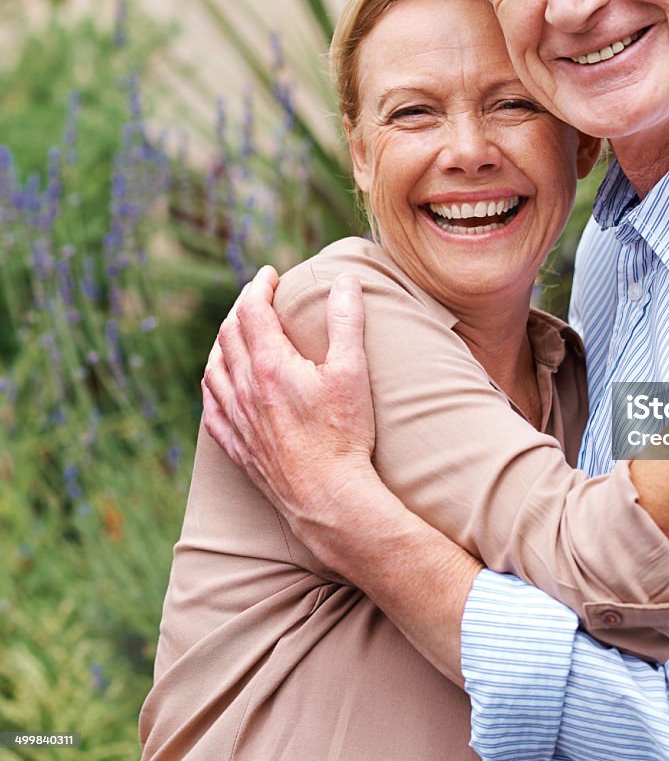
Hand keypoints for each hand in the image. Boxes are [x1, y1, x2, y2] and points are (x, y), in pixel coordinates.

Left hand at [202, 266, 378, 530]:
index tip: (270, 274)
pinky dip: (213, 383)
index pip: (252, 309)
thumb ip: (346, 321)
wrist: (326, 498)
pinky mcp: (236, 445)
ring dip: (223, 342)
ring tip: (236, 331)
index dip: (259, 285)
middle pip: (229, 334)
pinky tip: (220, 384)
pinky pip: (211, 406)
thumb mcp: (352, 371)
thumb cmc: (343, 435)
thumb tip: (345, 280)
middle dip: (242, 307)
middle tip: (258, 297)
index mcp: (270, 364)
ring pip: (214, 368)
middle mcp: (244, 388)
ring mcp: (236, 418)